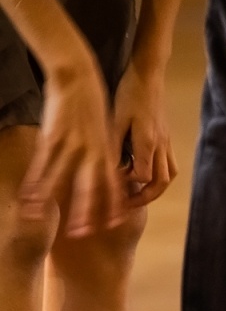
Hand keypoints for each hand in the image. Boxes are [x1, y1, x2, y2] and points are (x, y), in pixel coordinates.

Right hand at [20, 56, 124, 236]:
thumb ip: (106, 156)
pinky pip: (41, 164)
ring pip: (60, 179)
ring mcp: (72, 146)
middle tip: (81, 233)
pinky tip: (26, 196)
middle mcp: (92, 153)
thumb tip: (107, 175)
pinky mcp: (53, 137)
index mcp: (107, 153)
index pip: (113, 186)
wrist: (78, 77)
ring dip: (49, 201)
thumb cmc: (93, 108)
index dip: (114, 206)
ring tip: (40, 219)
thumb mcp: (107, 134)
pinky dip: (34, 181)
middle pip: (90, 188)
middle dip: (86, 212)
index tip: (114, 225)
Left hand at [112, 59, 176, 206]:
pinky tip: (144, 174)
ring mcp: (167, 143)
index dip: (128, 184)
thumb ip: (114, 146)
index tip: (112, 183)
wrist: (149, 77)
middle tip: (127, 203)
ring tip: (138, 192)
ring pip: (169, 176)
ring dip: (155, 189)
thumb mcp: (115, 119)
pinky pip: (169, 166)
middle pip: (160, 183)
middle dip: (145, 197)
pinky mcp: (167, 139)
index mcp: (147, 142)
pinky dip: (159, 176)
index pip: (143, 176)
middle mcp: (161, 147)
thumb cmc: (129, 94)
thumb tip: (110, 169)